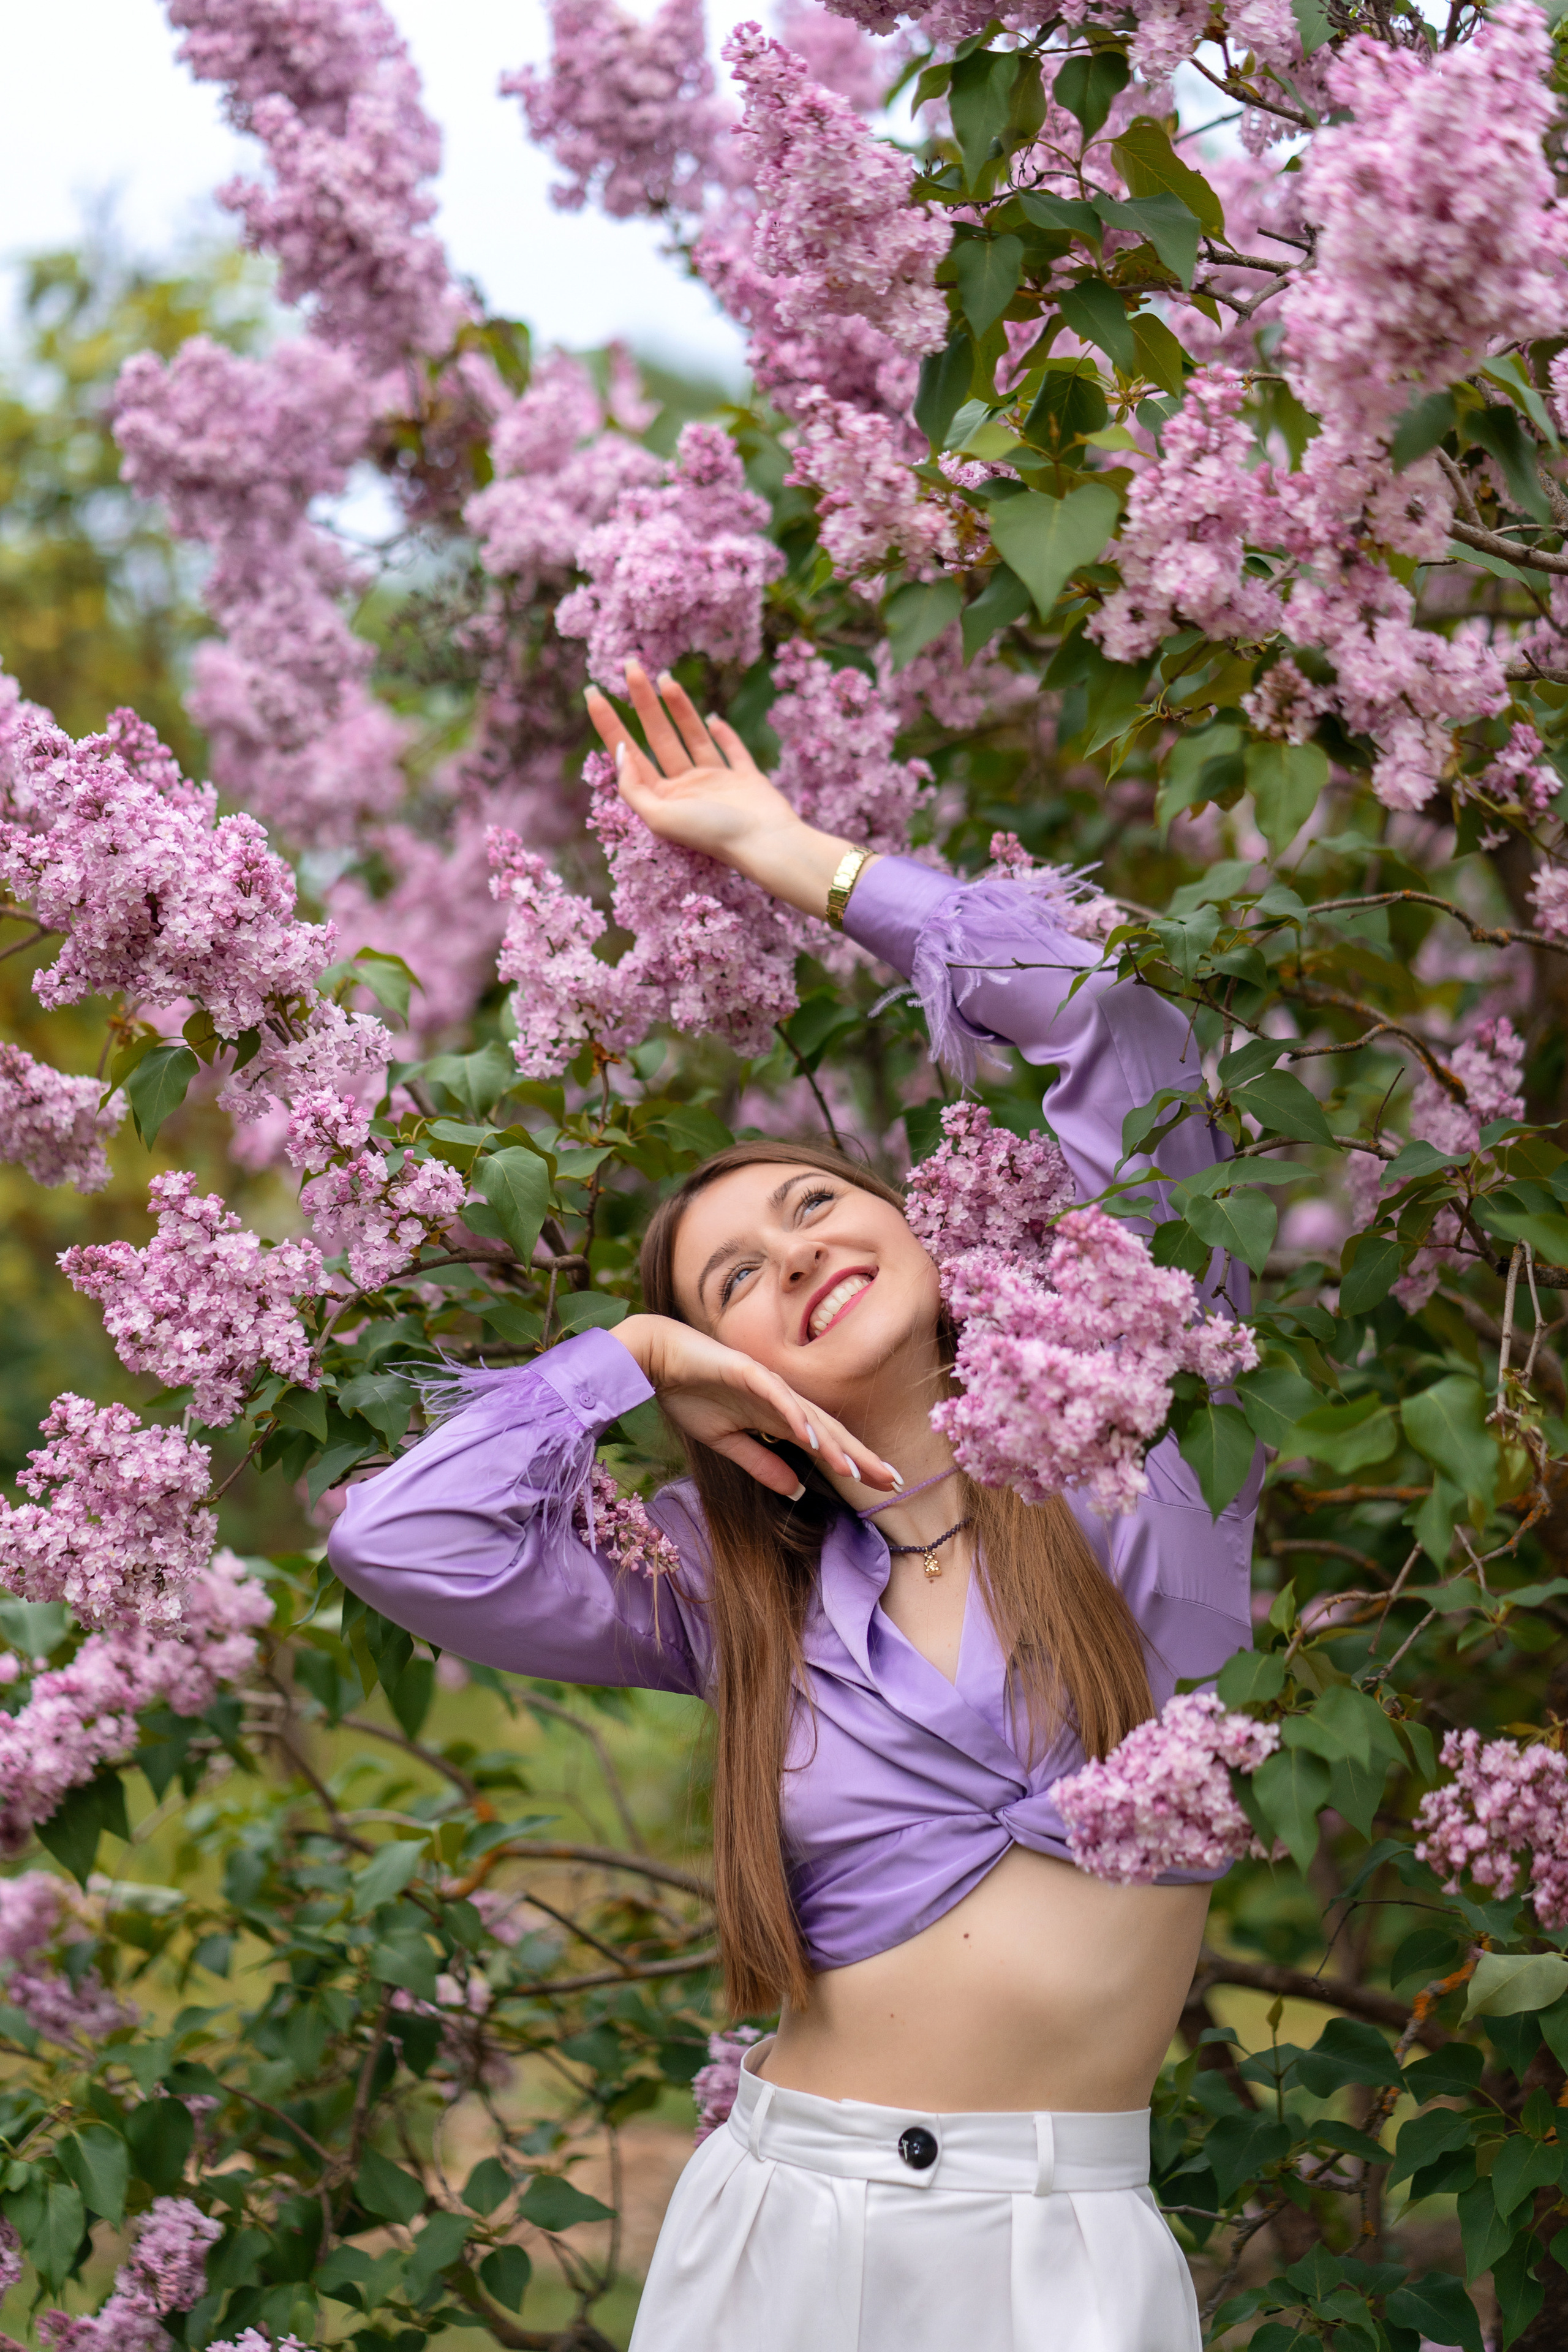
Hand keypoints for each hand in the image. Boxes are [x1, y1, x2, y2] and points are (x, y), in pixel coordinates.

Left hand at [585, 664, 863, 919]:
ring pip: (692, 737)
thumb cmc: (712, 834)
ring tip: (664, 678)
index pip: (629, 754)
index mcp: (662, 800)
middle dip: (642, 702)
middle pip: (658, 737)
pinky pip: (733, 752)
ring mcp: (717, 783)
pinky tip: (713, 717)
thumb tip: (620, 752)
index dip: (609, 723)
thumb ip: (633, 787)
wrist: (765, 843)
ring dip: (679, 708)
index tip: (592, 692)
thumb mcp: (659, 817)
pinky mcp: (746, 779)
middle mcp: (686, 790)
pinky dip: (724, 735)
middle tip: (630, 665)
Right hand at [611, 1314, 899, 1498]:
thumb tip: (796, 1490)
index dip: (856, 1462)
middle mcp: (782, 1398)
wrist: (656, 1358)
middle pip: (829, 1430)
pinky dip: (793, 1414)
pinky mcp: (745, 1371)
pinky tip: (809, 1435)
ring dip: (832, 1443)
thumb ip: (761, 1463)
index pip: (825, 1442)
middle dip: (861, 1456)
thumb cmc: (690, 1394)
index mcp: (779, 1415)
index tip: (884, 1486)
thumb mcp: (727, 1443)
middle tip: (893, 1482)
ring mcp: (766, 1383)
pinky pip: (774, 1395)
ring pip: (809, 1416)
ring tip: (857, 1469)